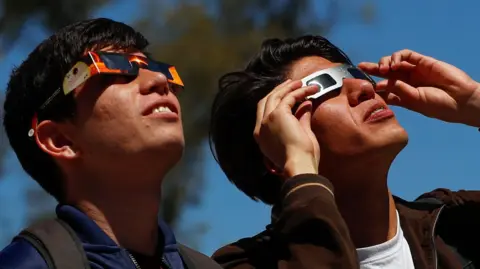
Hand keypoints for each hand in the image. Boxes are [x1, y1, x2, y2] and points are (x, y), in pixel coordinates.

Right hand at [254, 79, 319, 177]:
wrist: (298, 165)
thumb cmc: (300, 158)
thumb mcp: (299, 136)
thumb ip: (301, 119)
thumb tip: (306, 104)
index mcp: (262, 136)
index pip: (263, 112)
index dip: (274, 101)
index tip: (285, 95)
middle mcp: (261, 127)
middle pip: (266, 100)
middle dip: (278, 90)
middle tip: (291, 84)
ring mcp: (267, 120)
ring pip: (275, 96)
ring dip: (289, 87)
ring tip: (301, 82)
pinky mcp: (278, 114)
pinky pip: (289, 97)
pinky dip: (299, 91)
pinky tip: (309, 89)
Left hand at [358, 49, 479, 126]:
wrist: (461, 100)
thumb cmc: (438, 105)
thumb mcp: (414, 101)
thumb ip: (398, 92)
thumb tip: (379, 85)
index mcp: (401, 95)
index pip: (382, 88)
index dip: (371, 86)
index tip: (362, 87)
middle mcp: (405, 82)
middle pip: (384, 73)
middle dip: (371, 68)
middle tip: (361, 67)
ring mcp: (413, 71)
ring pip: (392, 61)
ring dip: (384, 63)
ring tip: (385, 70)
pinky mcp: (422, 61)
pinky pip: (405, 55)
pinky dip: (397, 57)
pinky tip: (395, 65)